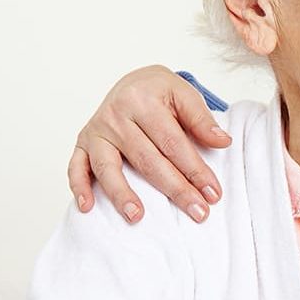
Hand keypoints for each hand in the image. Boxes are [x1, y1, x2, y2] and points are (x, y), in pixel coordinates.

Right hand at [69, 65, 232, 223]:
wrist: (132, 83)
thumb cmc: (160, 93)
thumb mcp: (184, 94)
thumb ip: (201, 118)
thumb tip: (223, 141)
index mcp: (143, 100)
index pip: (173, 143)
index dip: (195, 169)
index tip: (213, 193)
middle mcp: (116, 115)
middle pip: (147, 160)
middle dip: (174, 189)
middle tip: (197, 212)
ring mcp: (97, 131)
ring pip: (109, 167)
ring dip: (121, 194)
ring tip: (137, 216)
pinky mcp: (82, 142)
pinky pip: (76, 166)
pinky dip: (79, 186)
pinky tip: (87, 207)